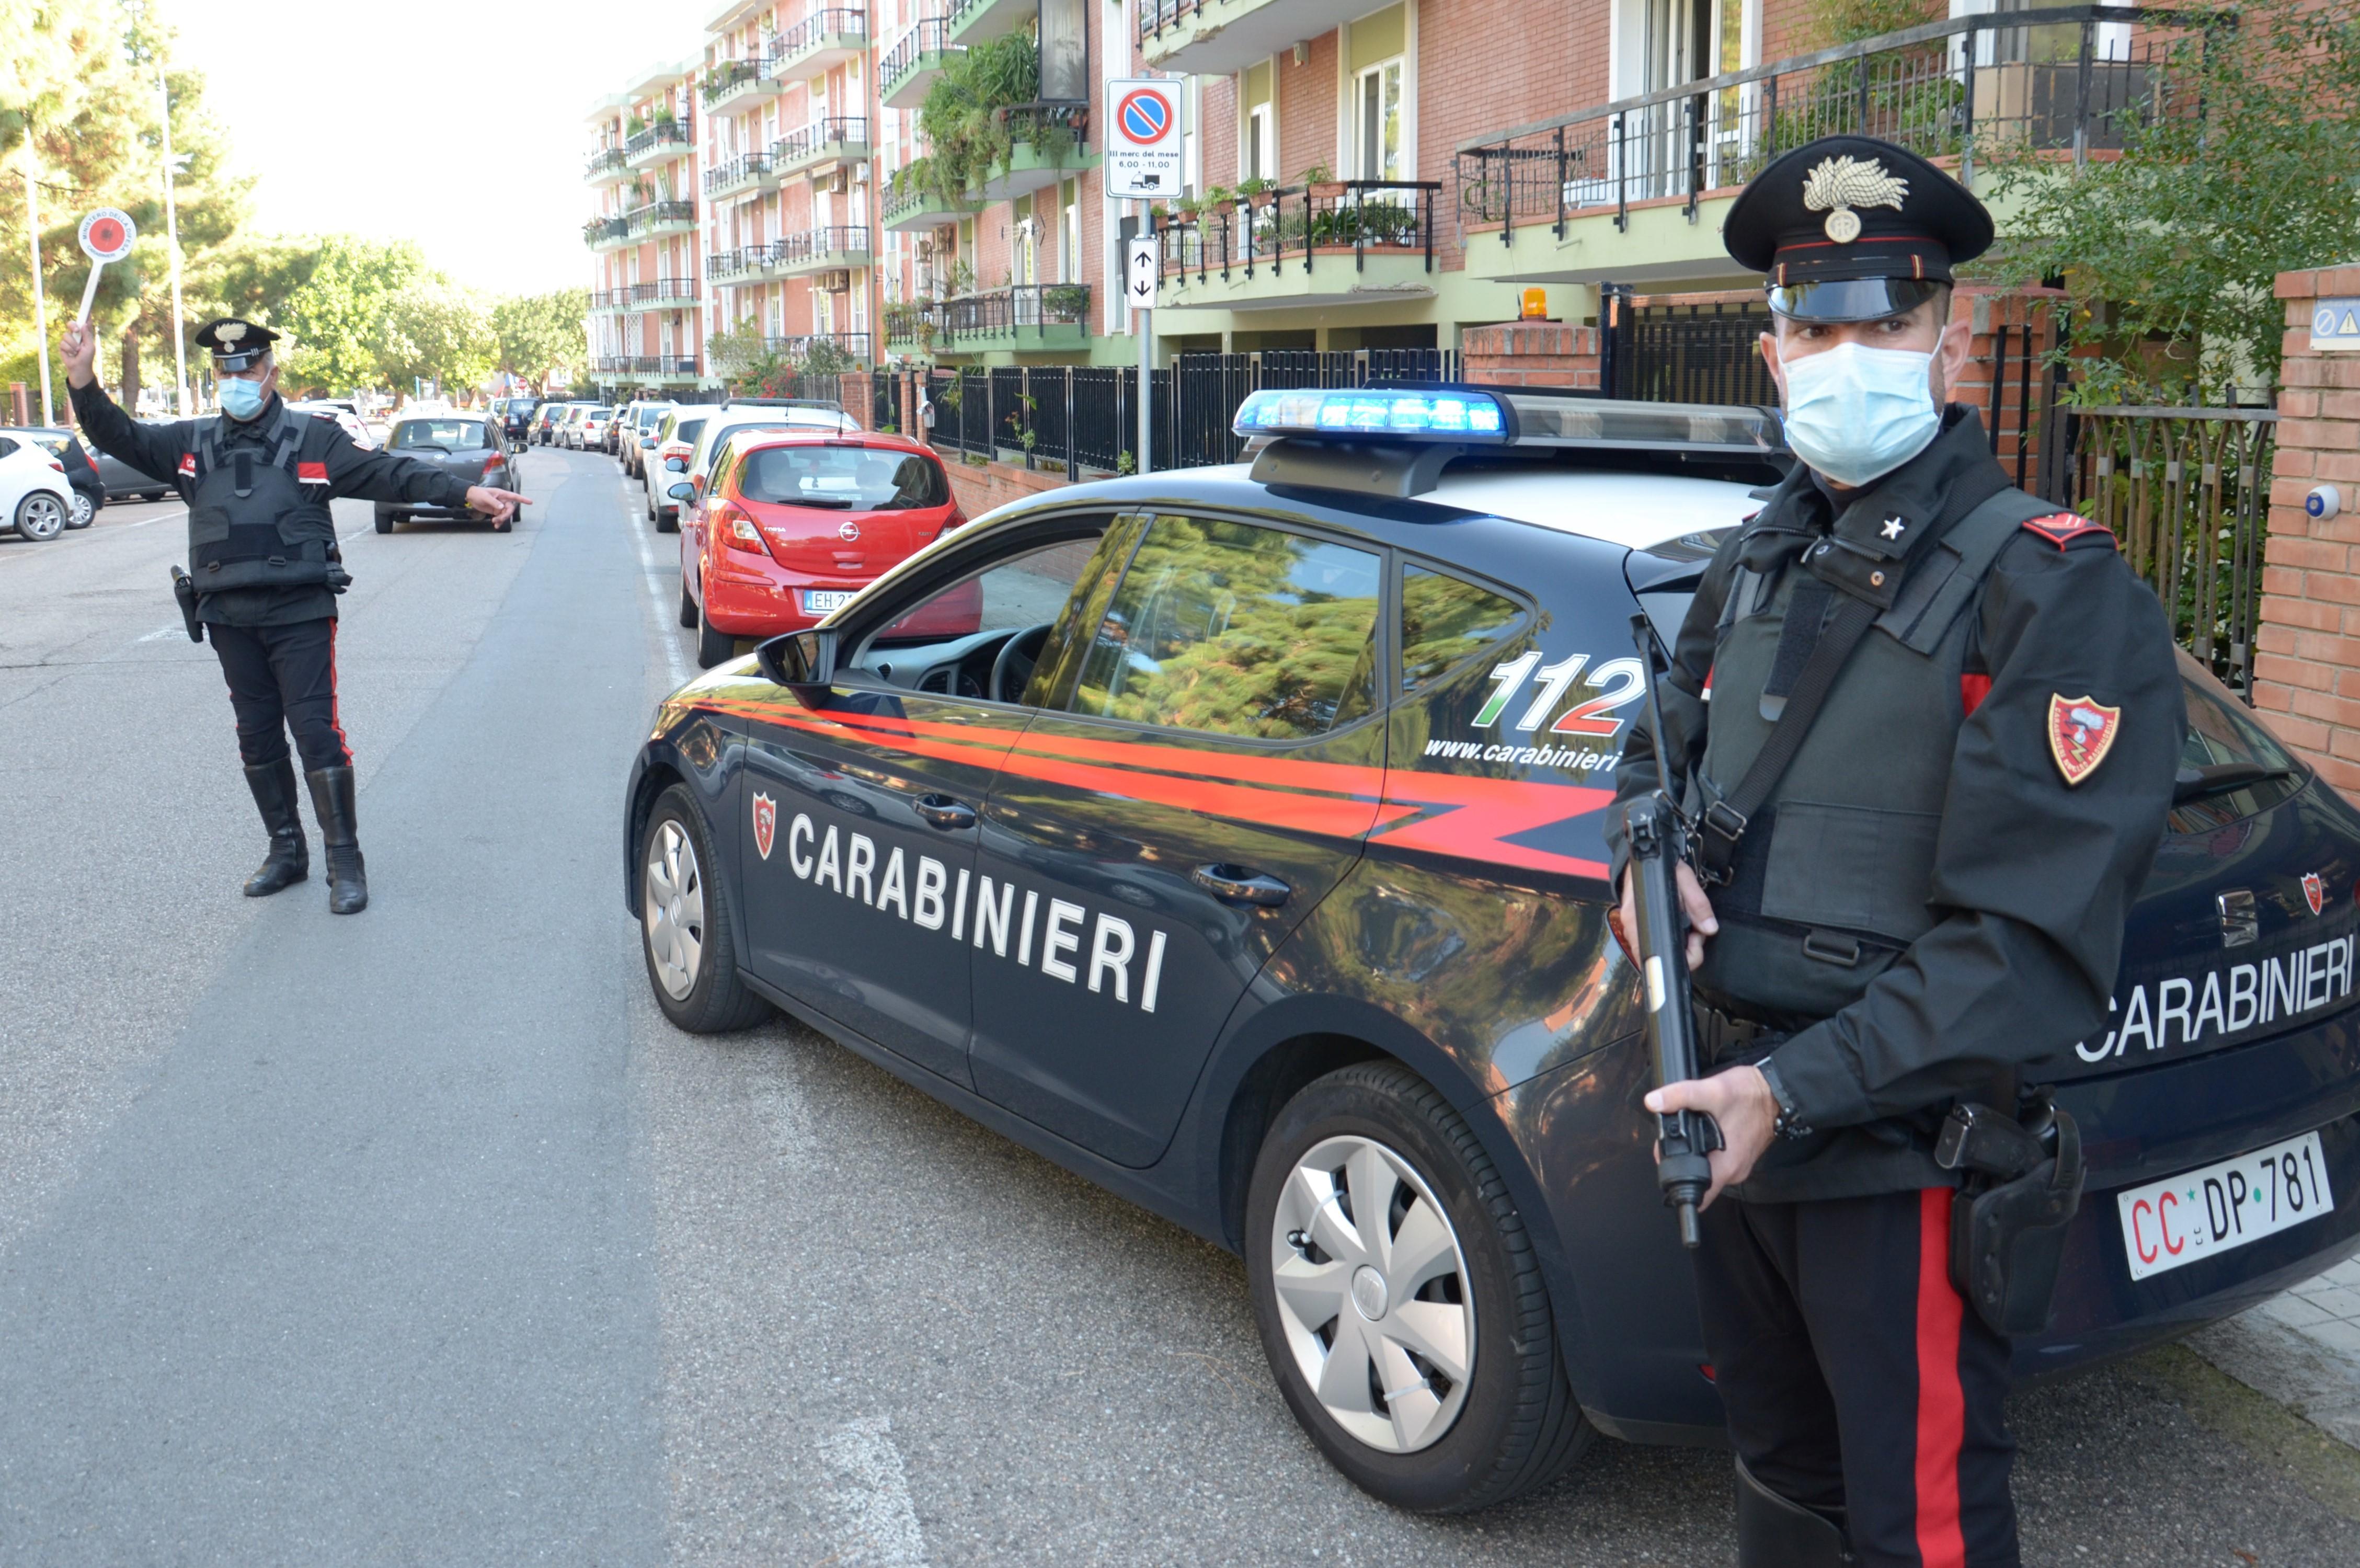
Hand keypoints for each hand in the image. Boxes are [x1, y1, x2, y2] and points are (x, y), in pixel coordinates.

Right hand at [59, 322, 96, 386]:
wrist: (79, 367)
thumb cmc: (87, 358)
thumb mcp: (90, 347)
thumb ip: (87, 336)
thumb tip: (84, 325)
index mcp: (85, 334)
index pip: (84, 323)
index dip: (85, 316)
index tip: (88, 308)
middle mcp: (76, 335)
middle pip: (71, 324)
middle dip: (72, 325)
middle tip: (76, 330)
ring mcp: (69, 339)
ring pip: (66, 335)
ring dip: (73, 345)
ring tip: (77, 351)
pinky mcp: (62, 345)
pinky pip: (63, 343)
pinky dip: (68, 349)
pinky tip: (72, 354)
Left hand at [465, 486, 529, 522]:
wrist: (470, 496)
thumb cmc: (478, 493)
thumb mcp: (485, 497)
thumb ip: (494, 502)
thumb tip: (502, 507)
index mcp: (502, 494)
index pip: (514, 497)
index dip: (523, 499)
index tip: (530, 502)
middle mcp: (502, 500)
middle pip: (510, 509)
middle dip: (505, 515)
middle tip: (498, 519)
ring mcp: (499, 506)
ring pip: (505, 514)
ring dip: (501, 520)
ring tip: (494, 522)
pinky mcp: (495, 511)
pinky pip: (500, 517)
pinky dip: (499, 522)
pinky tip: (496, 526)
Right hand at [1618, 860, 1717, 971]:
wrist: (1643, 855)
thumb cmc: (1660, 866)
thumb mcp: (1684, 878)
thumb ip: (1698, 904)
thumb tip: (1709, 928)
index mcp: (1641, 918)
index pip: (1662, 955)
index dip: (1686, 956)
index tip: (1696, 940)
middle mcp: (1633, 928)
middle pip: (1662, 955)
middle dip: (1686, 947)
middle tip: (1695, 929)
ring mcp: (1633, 929)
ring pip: (1660, 949)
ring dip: (1678, 942)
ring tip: (1686, 922)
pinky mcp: (1637, 927)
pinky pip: (1656, 941)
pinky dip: (1670, 937)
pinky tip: (1676, 923)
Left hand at [1646, 1064, 1777, 1207]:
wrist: (1778, 1091)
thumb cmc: (1750, 1094)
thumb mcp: (1713, 1091)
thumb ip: (1681, 1096)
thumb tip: (1653, 1102)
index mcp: (1726, 1167)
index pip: (1696, 1196)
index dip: (1674, 1185)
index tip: (1665, 1163)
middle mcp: (1733, 1172)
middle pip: (1697, 1180)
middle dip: (1680, 1162)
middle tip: (1674, 1136)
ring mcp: (1738, 1164)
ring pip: (1706, 1168)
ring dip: (1694, 1153)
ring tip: (1690, 1130)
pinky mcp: (1740, 1155)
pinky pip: (1717, 1159)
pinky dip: (1707, 1148)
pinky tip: (1704, 1130)